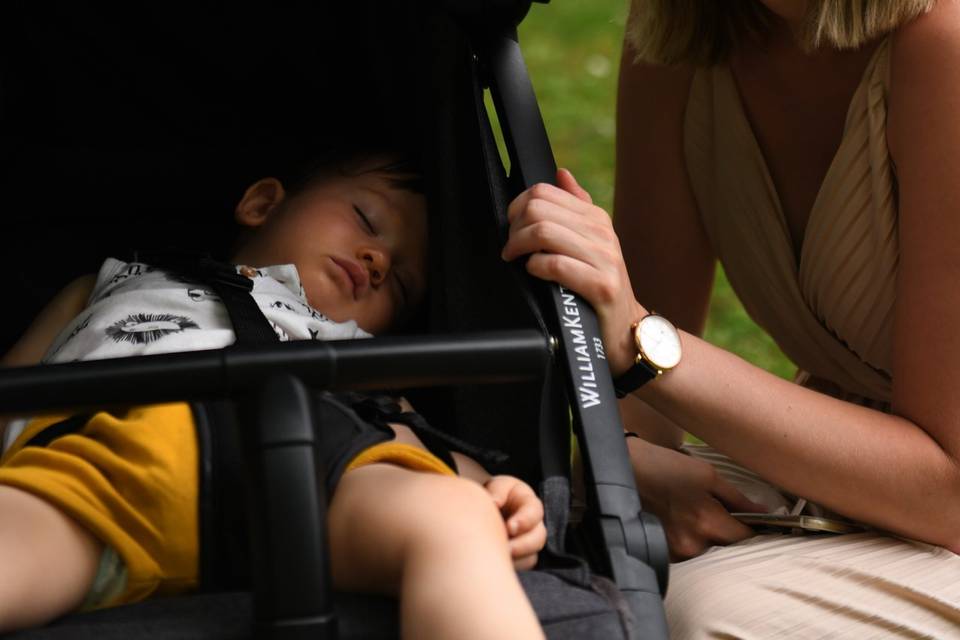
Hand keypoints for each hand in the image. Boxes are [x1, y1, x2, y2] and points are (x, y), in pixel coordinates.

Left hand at [484, 475, 546, 569]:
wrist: (488, 509)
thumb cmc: (495, 495)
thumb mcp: (496, 487)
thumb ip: (497, 492)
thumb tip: (494, 503)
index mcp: (529, 504)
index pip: (535, 512)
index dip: (525, 521)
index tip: (510, 527)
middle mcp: (534, 525)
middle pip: (538, 538)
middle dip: (523, 545)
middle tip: (506, 549)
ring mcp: (528, 543)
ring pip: (531, 557)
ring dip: (517, 560)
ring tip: (500, 558)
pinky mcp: (521, 558)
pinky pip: (521, 568)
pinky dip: (512, 568)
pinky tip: (497, 565)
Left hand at [502, 169, 645, 374]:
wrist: (626, 329)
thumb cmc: (599, 286)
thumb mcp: (592, 242)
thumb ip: (577, 208)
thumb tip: (561, 174)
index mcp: (596, 217)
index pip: (544, 191)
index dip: (517, 207)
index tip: (511, 227)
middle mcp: (602, 232)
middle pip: (538, 209)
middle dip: (513, 227)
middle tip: (510, 247)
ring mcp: (604, 258)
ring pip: (544, 233)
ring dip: (519, 246)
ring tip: (515, 259)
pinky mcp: (602, 285)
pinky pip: (556, 265)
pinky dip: (535, 267)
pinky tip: (534, 273)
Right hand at [626, 437, 767, 559]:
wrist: (624, 469)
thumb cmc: (665, 466)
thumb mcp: (707, 474)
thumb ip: (738, 498)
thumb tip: (764, 513)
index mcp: (707, 521)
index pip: (745, 538)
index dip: (756, 530)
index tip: (760, 523)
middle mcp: (692, 543)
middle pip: (726, 548)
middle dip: (730, 533)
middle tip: (725, 514)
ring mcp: (675, 550)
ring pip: (707, 551)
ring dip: (710, 538)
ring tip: (697, 515)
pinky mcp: (662, 552)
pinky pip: (688, 552)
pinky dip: (691, 540)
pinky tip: (682, 522)